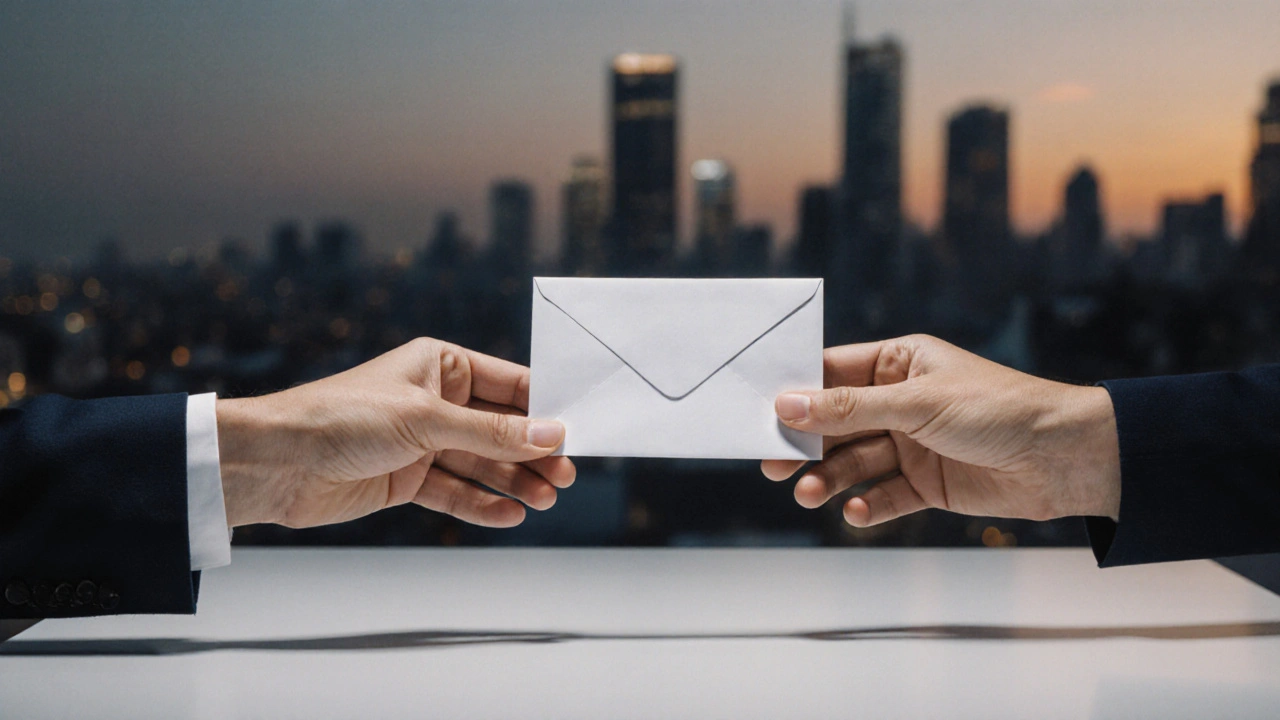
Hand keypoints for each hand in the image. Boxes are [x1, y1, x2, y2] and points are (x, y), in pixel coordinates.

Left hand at [216, 338, 574, 528]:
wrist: (275, 463)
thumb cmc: (341, 417)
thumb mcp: (426, 420)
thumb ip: (492, 432)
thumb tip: (551, 434)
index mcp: (440, 365)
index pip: (509, 385)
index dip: (545, 408)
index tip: (578, 431)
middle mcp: (435, 400)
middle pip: (501, 428)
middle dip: (533, 452)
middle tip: (565, 476)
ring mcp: (421, 442)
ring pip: (482, 463)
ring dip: (514, 481)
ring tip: (545, 500)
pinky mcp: (405, 479)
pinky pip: (455, 492)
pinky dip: (482, 504)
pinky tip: (511, 515)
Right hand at [761, 335, 1119, 526]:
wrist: (1065, 458)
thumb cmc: (999, 409)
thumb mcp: (916, 404)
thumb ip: (848, 409)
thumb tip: (787, 405)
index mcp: (900, 363)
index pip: (833, 373)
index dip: (797, 392)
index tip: (760, 411)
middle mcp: (902, 402)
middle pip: (836, 423)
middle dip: (806, 445)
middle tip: (773, 465)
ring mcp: (913, 444)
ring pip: (855, 462)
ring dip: (830, 478)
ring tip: (809, 494)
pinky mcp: (928, 484)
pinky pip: (885, 494)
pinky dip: (867, 505)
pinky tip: (857, 511)